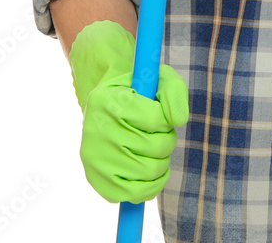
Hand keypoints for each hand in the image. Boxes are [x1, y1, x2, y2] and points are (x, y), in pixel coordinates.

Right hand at [69, 19, 188, 202]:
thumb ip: (173, 92)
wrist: (107, 104)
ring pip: (148, 172)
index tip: (162, 116)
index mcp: (109, 100)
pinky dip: (151, 185)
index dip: (167, 120)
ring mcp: (93, 157)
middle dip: (167, 140)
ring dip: (162, 162)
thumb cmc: (138, 91)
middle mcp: (96, 129)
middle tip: (160, 133)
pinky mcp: (95, 178)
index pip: (155, 119)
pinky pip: (132, 194)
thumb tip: (179, 120)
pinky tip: (151, 170)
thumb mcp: (158, 78)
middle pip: (155, 147)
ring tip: (155, 149)